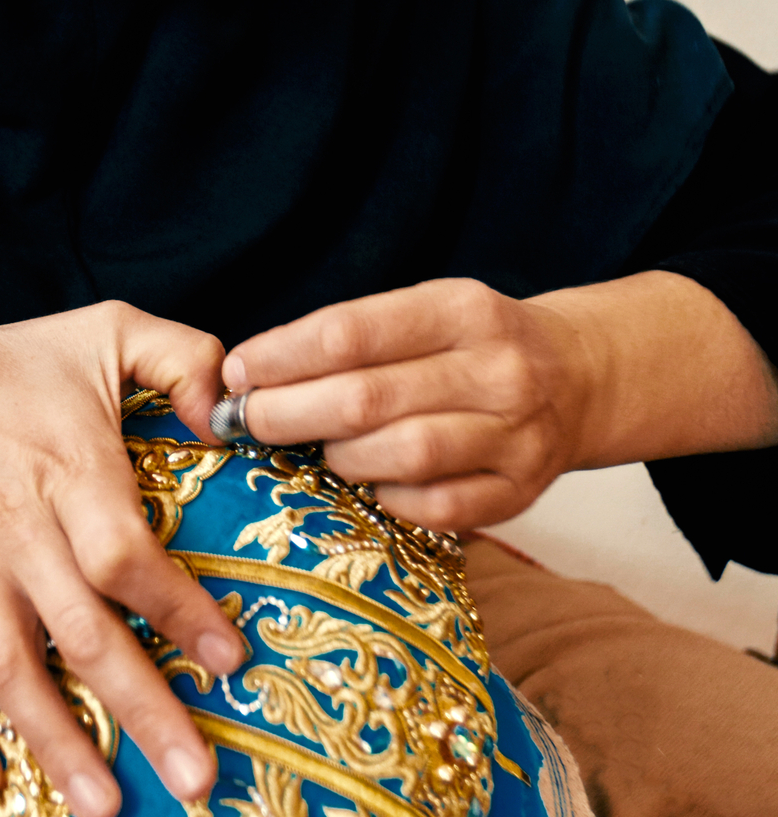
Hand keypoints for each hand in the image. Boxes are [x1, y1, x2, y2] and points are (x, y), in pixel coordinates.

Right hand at [0, 303, 244, 816]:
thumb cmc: (12, 363)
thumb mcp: (107, 329)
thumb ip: (187, 355)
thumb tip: (234, 414)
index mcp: (70, 473)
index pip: (127, 555)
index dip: (179, 610)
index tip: (231, 662)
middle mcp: (18, 533)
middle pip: (80, 634)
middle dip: (140, 712)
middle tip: (196, 781)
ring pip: (9, 669)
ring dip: (56, 742)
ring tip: (105, 811)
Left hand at [220, 273, 777, 534]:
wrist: (579, 378)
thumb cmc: (473, 346)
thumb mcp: (426, 313)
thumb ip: (351, 339)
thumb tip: (248, 375)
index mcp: (463, 309)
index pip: (351, 332)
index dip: (281, 357)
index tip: (237, 372)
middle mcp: (497, 369)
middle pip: (366, 400)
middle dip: (288, 413)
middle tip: (249, 422)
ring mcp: (515, 435)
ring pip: (400, 456)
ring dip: (338, 458)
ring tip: (318, 451)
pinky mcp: (520, 491)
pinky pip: (434, 507)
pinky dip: (389, 498)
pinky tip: (373, 483)